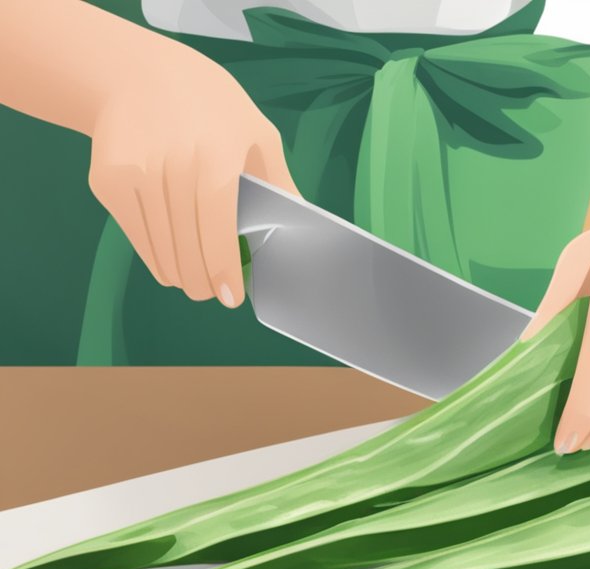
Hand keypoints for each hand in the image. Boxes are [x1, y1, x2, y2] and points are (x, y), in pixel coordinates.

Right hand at [86, 44, 296, 307]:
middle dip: (203, 281)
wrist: (137, 73)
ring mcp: (136, 172)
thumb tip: (303, 227)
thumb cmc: (212, 106)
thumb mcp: (257, 133)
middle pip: (187, 244)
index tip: (230, 296)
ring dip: (179, 274)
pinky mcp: (108, 180)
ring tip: (194, 283)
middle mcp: (173, 163)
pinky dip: (154, 257)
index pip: (218, 223)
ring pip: (160, 247)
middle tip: (213, 295)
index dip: (222, 265)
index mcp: (217, 154)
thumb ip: (280, 181)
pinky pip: (135, 235)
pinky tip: (170, 264)